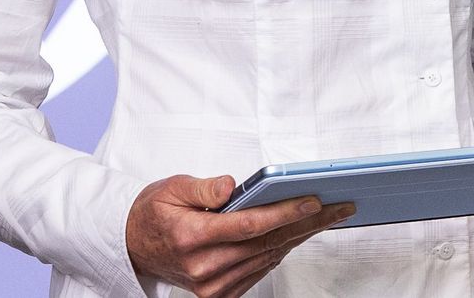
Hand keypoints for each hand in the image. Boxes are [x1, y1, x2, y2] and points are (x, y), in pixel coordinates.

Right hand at [126, 173, 352, 297]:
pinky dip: (281, 250)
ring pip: (268, 257)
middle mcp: (203, 267)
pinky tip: (298, 233)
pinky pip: (259, 270)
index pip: (250, 225)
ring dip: (300, 236)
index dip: (286, 213)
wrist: (133, 246)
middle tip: (340, 207)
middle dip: (308, 223)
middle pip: (267, 242)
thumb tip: (234, 186)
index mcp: (191, 238)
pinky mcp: (218, 295)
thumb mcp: (171, 188)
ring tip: (328, 216)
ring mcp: (211, 286)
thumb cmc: (154, 214)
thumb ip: (204, 187)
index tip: (314, 200)